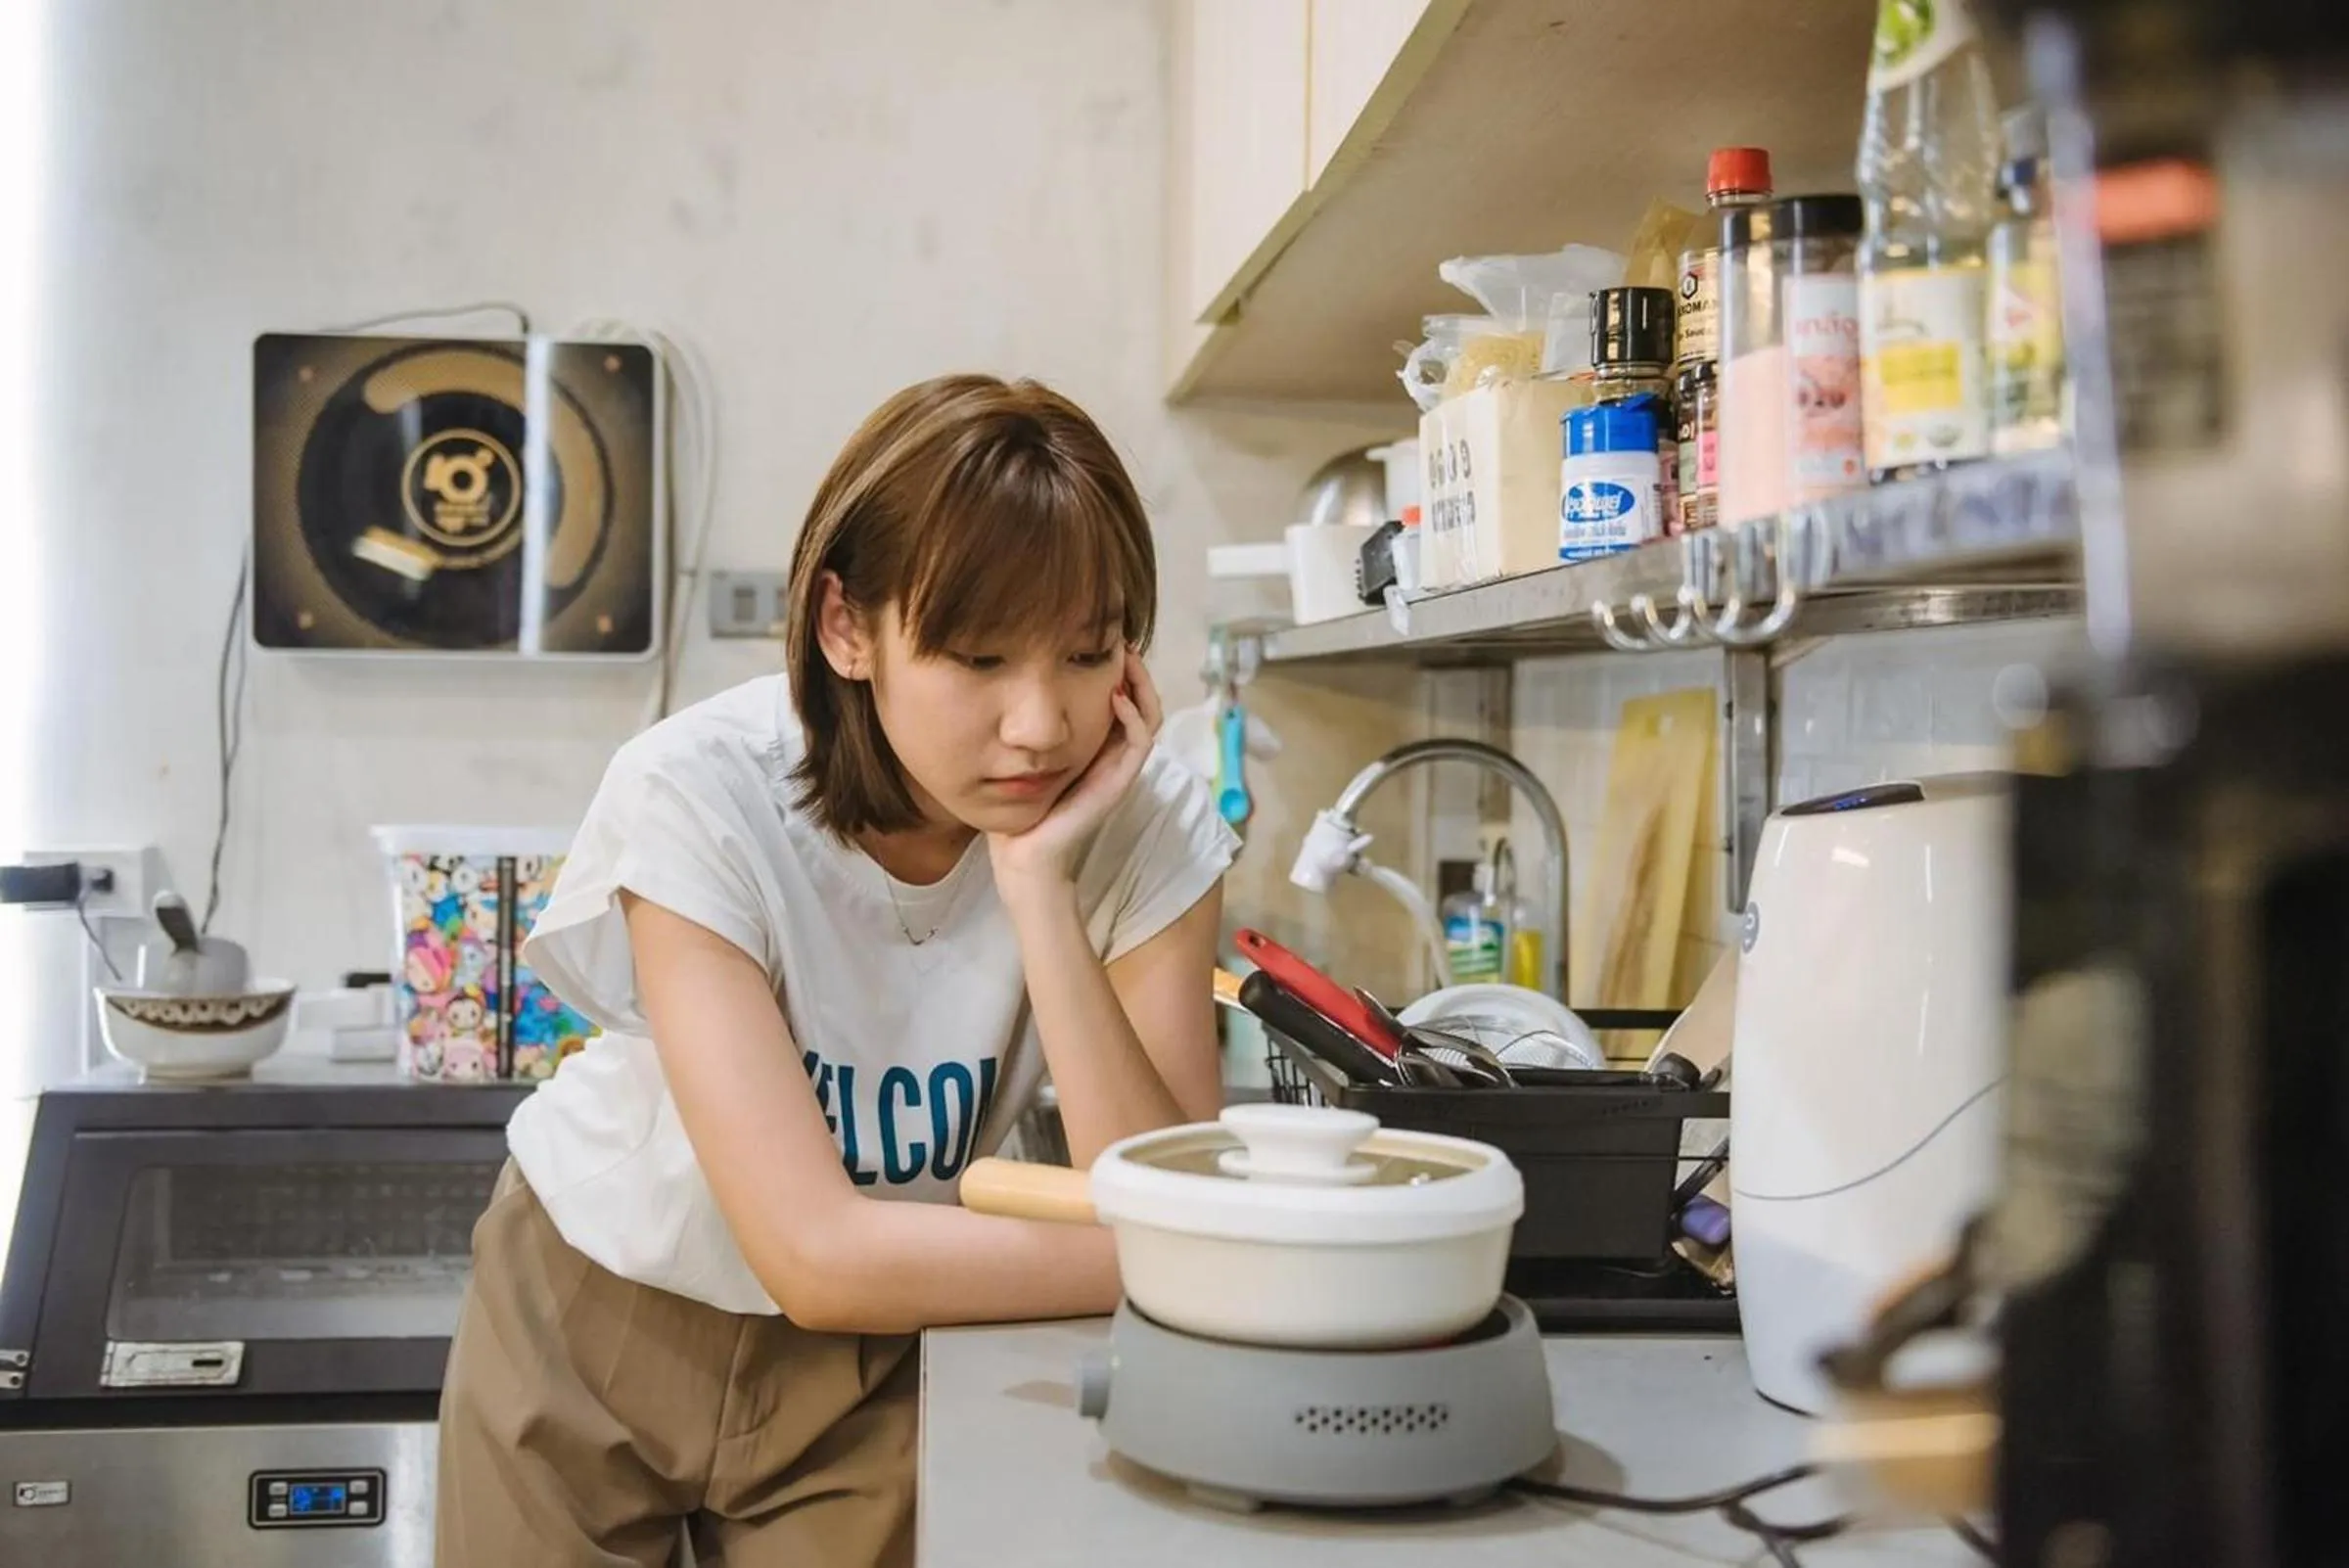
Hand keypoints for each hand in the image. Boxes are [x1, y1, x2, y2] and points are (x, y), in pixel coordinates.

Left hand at [987, 649, 1162, 897]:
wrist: (1023, 852)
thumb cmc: (1019, 805)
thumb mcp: (1025, 754)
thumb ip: (1033, 728)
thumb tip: (1016, 684)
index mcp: (1096, 747)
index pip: (1124, 699)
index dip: (1120, 669)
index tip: (1104, 640)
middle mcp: (1113, 755)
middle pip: (1143, 702)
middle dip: (1135, 669)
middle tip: (1122, 641)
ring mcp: (1119, 768)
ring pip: (1149, 717)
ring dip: (1142, 685)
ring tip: (1125, 658)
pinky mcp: (1119, 782)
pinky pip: (1140, 742)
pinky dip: (1133, 716)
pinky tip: (1115, 695)